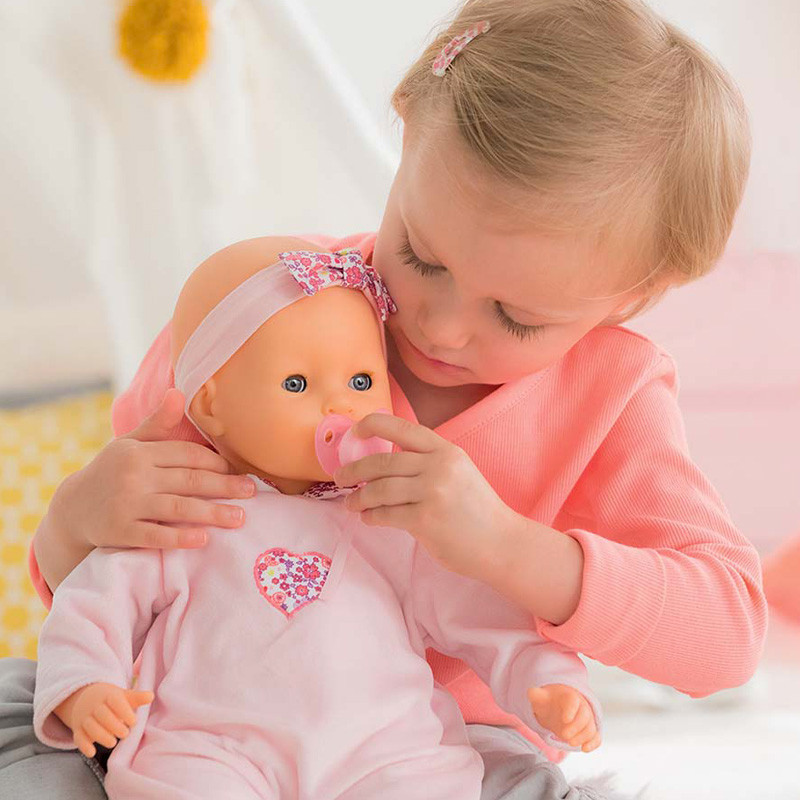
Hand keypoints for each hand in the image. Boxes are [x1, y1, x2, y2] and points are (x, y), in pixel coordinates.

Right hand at [54, 682, 153, 757]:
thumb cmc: (111, 700)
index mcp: (108, 695)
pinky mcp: (78, 729)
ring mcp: (84, 717)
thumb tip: (151, 696)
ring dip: (101, 736)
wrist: (86, 699)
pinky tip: (92, 752)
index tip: (134, 721)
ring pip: (90, 726)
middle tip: (125, 734)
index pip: (115, 701)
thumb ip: (137, 697)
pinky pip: (78, 737)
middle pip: (102, 714)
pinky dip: (84, 746)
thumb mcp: (124, 696)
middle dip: (113, 725)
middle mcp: (95, 706)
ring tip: (113, 743)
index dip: (124, 711)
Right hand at [55, 389, 255, 550]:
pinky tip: (203, 538)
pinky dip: (180, 537)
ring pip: (179, 508)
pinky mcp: (120, 532)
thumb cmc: (111, 472)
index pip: (187, 454)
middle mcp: (133, 476)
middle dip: (225, 486)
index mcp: (140, 452)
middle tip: (252, 492)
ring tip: (239, 518)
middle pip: (189, 480)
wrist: (72, 510)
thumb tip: (178, 392)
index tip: (238, 470)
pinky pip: (156, 536)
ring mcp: (127, 505)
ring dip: (213, 513)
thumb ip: (157, 423)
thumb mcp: (130, 444)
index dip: (216, 462)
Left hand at [333, 413, 515, 579]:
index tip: (354, 432)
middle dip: (355, 469)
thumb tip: (383, 460)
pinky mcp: (425, 520)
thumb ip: (428, 460)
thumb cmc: (475, 509)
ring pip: (379, 489)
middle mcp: (439, 466)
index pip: (402, 427)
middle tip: (341, 477)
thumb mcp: (458, 471)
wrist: (501, 542)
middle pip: (383, 461)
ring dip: (359, 498)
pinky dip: (372, 516)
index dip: (372, 425)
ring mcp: (432, 492)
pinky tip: (369, 518)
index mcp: (446, 450)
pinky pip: (386, 514)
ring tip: (352, 504)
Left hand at [527, 684, 600, 751]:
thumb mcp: (541, 697)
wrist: (557, 707)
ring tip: (569, 743)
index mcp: (569, 696)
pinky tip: (585, 749)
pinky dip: (593, 743)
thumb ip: (536, 695)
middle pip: (585, 716)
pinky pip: (596, 737)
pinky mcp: (589, 731)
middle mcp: (581, 707)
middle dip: (576, 727)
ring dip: (582, 737)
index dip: (571, 710)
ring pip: (590, 728)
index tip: (564, 719)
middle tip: (564, 735)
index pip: (574, 701)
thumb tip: (531, 691)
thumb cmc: (550, 701)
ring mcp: (587, 719)